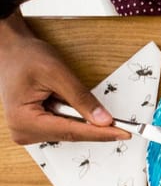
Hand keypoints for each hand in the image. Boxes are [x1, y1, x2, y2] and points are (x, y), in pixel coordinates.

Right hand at [0, 28, 127, 144]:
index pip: (72, 131)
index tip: (124, 133)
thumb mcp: (57, 73)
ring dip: (80, 118)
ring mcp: (28, 131)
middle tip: (119, 121)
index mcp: (24, 120)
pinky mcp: (35, 128)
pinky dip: (74, 117)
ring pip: (69, 131)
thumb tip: (104, 120)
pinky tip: (67, 103)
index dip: (102, 133)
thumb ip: (81, 98)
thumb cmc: (25, 57)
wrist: (11, 50)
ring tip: (66, 95)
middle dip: (94, 126)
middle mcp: (23, 131)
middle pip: (71, 134)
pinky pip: (64, 127)